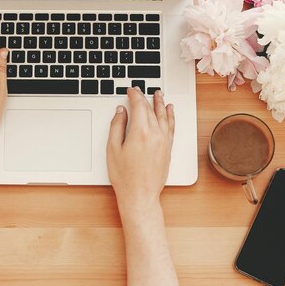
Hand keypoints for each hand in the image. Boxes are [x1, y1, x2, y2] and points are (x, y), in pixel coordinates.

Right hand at [106, 87, 174, 216]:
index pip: (139, 106)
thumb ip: (117, 126)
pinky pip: (171, 126)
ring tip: (158, 94)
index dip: (134, 95)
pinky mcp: (168, 148)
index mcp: (140, 132)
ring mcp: (164, 141)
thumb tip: (121, 111)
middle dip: (145, 97)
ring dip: (160, 103)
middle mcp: (155, 134)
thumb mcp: (113, 149)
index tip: (131, 90)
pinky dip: (170, 116)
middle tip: (140, 90)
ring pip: (163, 115)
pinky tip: (170, 110)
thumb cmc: (125, 176)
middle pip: (150, 109)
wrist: (140, 195)